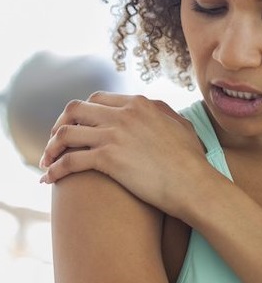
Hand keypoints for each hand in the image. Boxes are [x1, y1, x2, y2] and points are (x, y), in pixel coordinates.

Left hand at [39, 92, 207, 216]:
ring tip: (47, 162)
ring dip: (51, 148)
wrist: (194, 183)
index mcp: (139, 103)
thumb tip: (153, 109)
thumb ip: (163, 112)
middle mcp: (123, 114)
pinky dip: (54, 170)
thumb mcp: (181, 125)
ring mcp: (114, 135)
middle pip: (75, 109)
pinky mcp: (108, 159)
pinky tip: (49, 179)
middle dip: (60, 125)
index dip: (82, 113)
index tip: (77, 127)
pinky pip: (69, 161)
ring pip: (66, 134)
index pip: (97, 99)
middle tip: (56, 143)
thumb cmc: (191, 159)